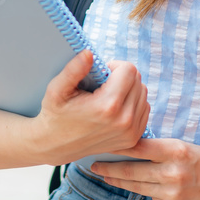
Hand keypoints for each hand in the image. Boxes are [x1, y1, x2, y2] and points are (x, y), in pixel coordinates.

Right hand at [31, 50, 150, 164]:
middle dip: (121, 76)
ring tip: (107, 96)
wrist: (56, 145)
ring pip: (143, 94)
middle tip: (102, 85)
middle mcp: (124, 121)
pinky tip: (114, 107)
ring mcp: (131, 132)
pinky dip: (132, 103)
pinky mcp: (133, 139)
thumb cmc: (55, 114)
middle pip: (138, 80)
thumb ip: (73, 69)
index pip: (129, 70)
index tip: (100, 74)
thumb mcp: (57, 89)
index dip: (114, 66)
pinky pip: (144, 109)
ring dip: (128, 89)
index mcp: (107, 106)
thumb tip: (89, 53)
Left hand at [90, 138, 199, 199]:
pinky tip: (137, 184)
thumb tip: (124, 146)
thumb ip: (155, 148)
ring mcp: (172, 193)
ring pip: (136, 186)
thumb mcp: (180, 145)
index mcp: (176, 150)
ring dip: (117, 179)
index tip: (100, 144)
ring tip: (104, 173)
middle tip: (92, 163)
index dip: (116, 146)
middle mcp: (173, 172)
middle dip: (108, 167)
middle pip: (131, 171)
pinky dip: (142, 190)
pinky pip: (149, 197)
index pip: (138, 147)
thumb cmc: (199, 159)